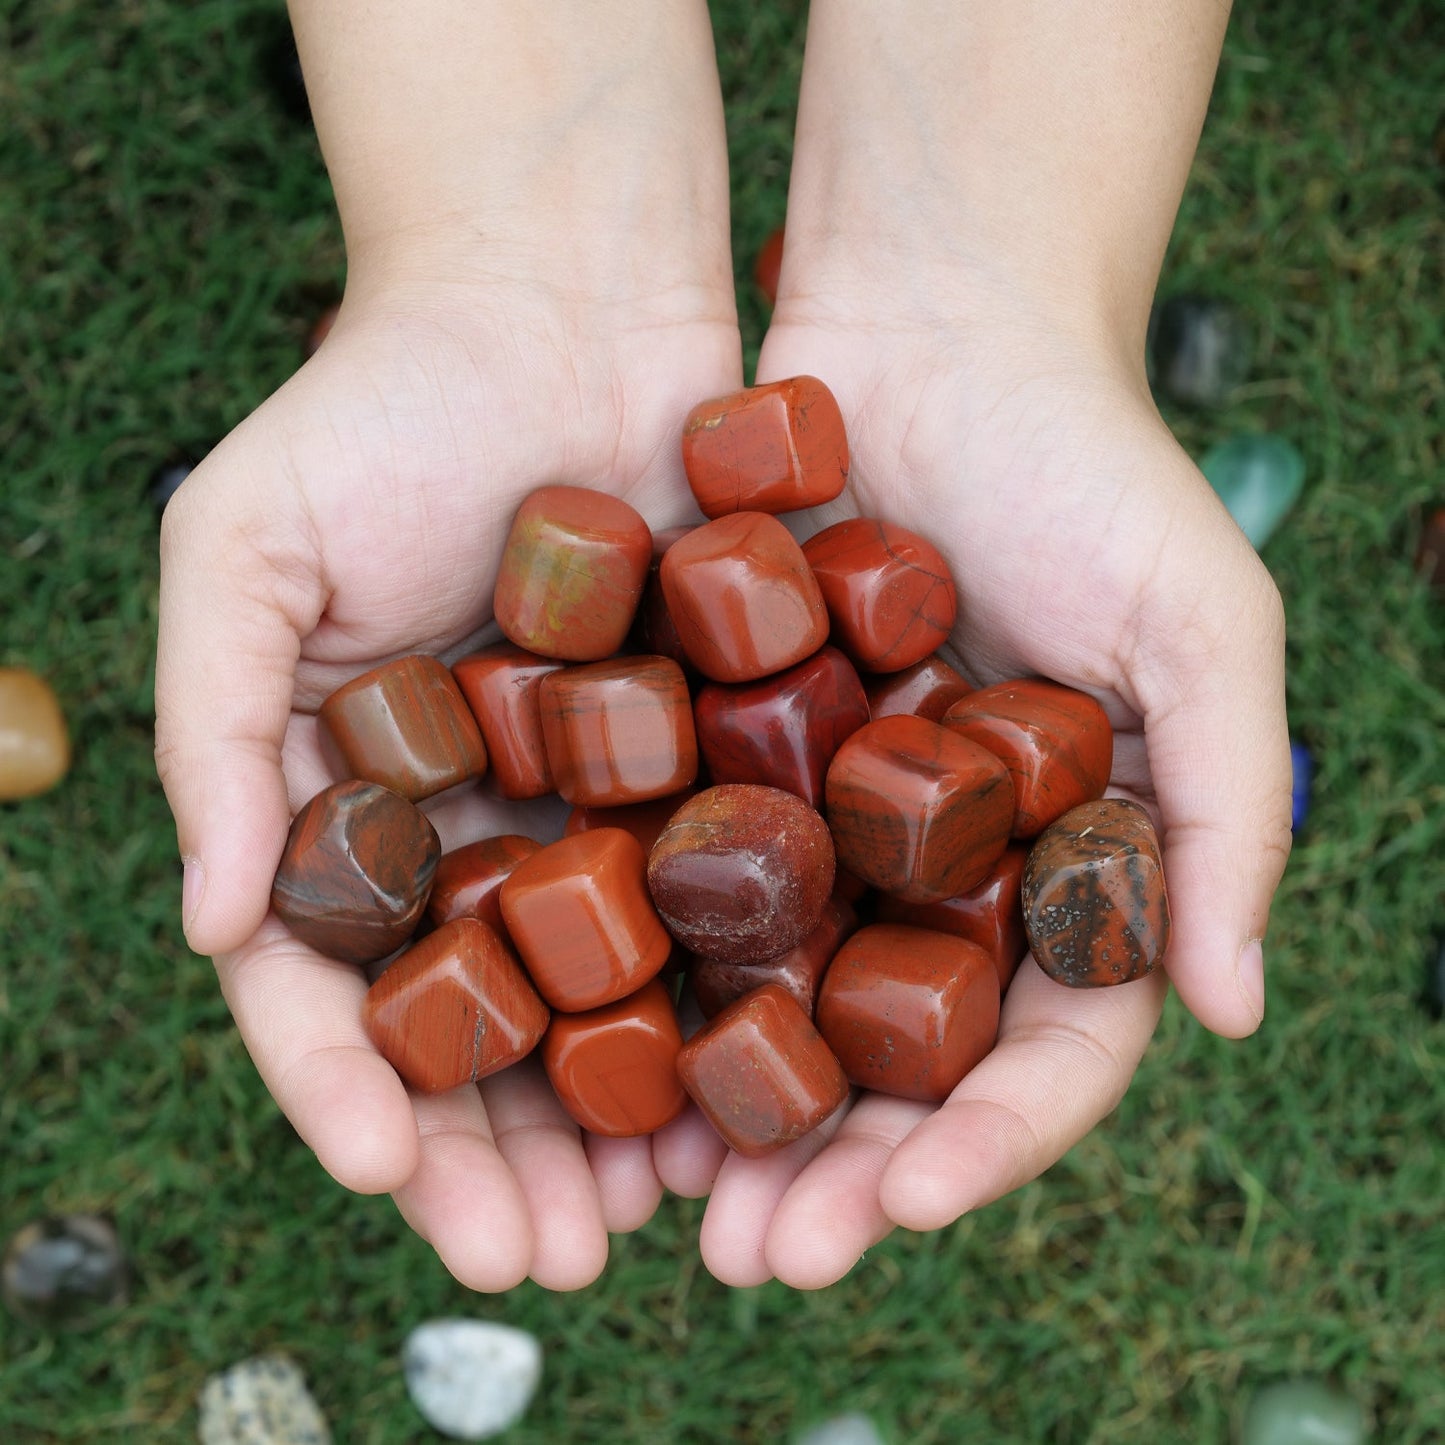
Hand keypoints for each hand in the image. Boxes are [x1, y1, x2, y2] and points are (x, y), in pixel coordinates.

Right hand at [156, 269, 740, 1290]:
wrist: (562, 297)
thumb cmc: (382, 406)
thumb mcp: (243, 552)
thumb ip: (214, 733)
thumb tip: (209, 923)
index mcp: (356, 803)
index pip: (333, 982)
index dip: (350, 1082)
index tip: (387, 1171)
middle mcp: (479, 825)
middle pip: (483, 1025)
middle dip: (499, 1148)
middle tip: (540, 1253)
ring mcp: (600, 801)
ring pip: (609, 996)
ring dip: (620, 1115)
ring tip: (649, 1217)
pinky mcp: (714, 758)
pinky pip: (719, 899)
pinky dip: (728, 996)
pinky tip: (753, 1084)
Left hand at [653, 286, 1290, 1287]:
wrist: (932, 326)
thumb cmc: (1087, 465)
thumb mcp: (1200, 631)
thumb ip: (1224, 814)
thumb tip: (1235, 1011)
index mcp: (1062, 864)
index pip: (1041, 1047)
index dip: (985, 1144)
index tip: (901, 1207)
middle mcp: (941, 864)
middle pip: (893, 1061)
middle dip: (836, 1168)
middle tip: (758, 1255)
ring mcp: (829, 817)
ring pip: (777, 1002)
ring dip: (727, 1112)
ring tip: (664, 1202)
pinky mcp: (727, 750)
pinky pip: (684, 881)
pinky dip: (649, 973)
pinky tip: (591, 1050)